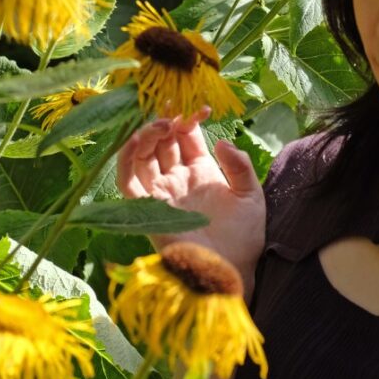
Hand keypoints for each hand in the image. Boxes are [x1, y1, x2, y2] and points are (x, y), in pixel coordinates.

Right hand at [117, 107, 265, 290]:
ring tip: (163, 123)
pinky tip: (137, 140)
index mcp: (201, 173)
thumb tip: (222, 141)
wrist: (232, 272)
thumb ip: (240, 166)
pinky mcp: (147, 209)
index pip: (186, 137)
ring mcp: (161, 193)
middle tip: (173, 105)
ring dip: (147, 134)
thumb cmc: (244, 239)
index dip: (189, 119)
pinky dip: (126, 158)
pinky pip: (127, 180)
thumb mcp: (251, 196)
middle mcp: (177, 180)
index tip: (201, 107)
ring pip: (141, 155)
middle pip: (161, 141)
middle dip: (165, 120)